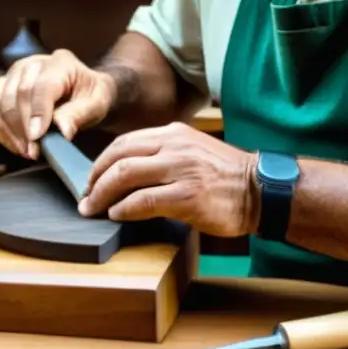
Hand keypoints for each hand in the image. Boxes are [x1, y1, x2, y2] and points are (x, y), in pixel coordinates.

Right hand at [0, 49, 116, 159]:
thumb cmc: (91, 96)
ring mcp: (15, 74)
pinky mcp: (3, 87)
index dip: (37, 112)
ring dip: (10, 130)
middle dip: (23, 126)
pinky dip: (0, 130)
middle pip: (18, 92)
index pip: (42, 85)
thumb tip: (62, 131)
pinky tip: (15, 145)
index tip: (37, 137)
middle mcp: (33, 63)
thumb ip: (80, 114)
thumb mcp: (97, 104)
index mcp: (60, 62)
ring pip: (0, 100)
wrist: (84, 91)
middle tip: (34, 151)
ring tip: (27, 151)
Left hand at [77, 122, 258, 237]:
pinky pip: (143, 201)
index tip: (92, 178)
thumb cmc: (226, 175)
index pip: (125, 142)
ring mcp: (181, 170)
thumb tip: (127, 170)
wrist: (260, 189)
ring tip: (94, 207)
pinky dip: (123, 209)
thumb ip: (164, 154)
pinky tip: (117, 215)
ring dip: (102, 193)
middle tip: (86, 195)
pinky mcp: (188, 196)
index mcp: (174, 133)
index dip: (102, 161)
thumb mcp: (193, 150)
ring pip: (125, 175)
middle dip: (95, 177)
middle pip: (119, 156)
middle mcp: (175, 146)